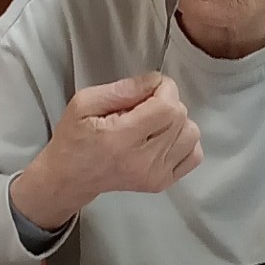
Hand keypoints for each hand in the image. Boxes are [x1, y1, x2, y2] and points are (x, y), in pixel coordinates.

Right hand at [10, 72, 202, 229]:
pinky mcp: (162, 183)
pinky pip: (194, 155)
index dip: (163, 89)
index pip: (167, 107)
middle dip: (167, 102)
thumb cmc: (74, 139)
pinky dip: (183, 141)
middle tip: (144, 106)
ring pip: (191, 134)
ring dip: (177, 121)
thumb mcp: (84, 102)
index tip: (149, 88)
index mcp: (120, 139)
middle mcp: (142, 161)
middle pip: (181, 118)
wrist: (70, 178)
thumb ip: (123, 89)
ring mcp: (155, 175)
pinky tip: (163, 138)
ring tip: (153, 123)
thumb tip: (155, 81)